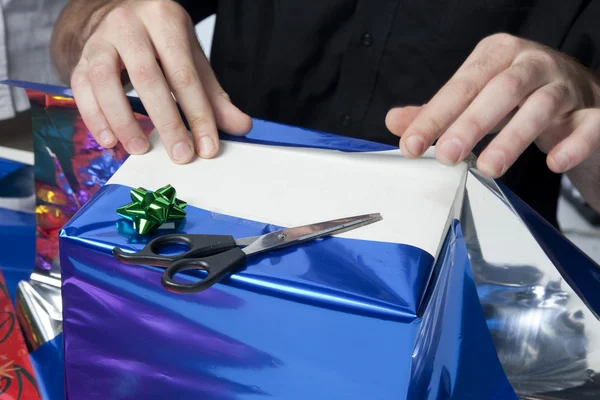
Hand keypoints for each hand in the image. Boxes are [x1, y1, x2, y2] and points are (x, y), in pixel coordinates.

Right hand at [70, 0, 251, 162]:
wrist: (122, 18)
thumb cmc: (162, 43)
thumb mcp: (192, 60)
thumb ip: (214, 96)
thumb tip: (241, 127)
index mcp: (165, 20)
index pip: (185, 74)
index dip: (199, 114)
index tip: (207, 147)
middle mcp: (130, 25)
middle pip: (147, 76)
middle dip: (167, 121)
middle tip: (180, 155)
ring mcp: (101, 40)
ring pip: (105, 80)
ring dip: (123, 120)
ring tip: (140, 149)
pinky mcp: (81, 58)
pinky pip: (81, 88)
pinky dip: (94, 117)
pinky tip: (110, 140)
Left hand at [385, 33, 599, 177]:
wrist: (580, 97)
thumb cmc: (519, 97)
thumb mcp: (476, 98)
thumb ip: (438, 111)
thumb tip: (395, 122)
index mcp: (498, 56)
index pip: (461, 86)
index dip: (434, 117)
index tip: (411, 145)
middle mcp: (532, 63)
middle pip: (502, 89)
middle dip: (471, 123)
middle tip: (446, 155)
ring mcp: (566, 85)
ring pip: (542, 105)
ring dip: (515, 137)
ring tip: (490, 167)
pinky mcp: (594, 110)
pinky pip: (590, 124)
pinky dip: (574, 143)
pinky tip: (554, 163)